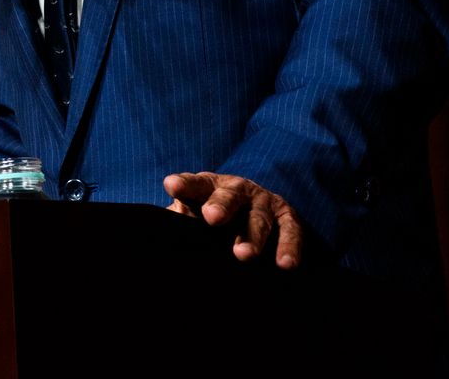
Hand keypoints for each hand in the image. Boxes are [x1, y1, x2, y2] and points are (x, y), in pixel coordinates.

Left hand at [163, 171, 303, 268]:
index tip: (172, 186)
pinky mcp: (288, 218)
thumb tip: (157, 235)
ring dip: (253, 236)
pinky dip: (289, 247)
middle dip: (221, 205)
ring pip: (259, 218)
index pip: (195, 184)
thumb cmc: (214, 216)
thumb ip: (179, 221)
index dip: (184, 185)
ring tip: (243, 255)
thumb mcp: (195, 214)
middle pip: (229, 195)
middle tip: (212, 217)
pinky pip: (291, 232)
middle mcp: (238, 190)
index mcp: (210, 186)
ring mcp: (264, 202)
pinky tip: (285, 264)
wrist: (256, 209)